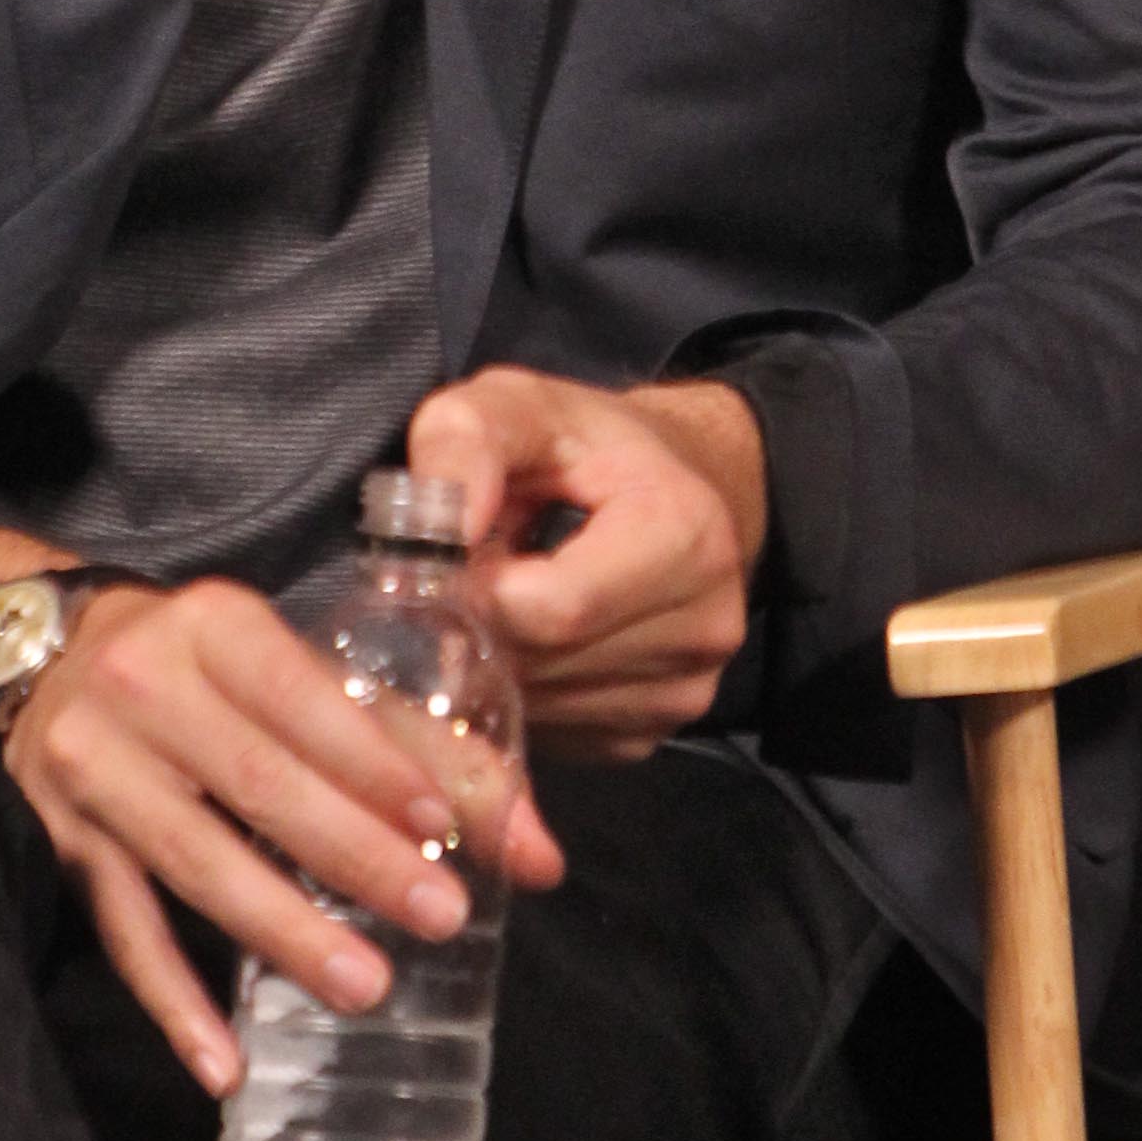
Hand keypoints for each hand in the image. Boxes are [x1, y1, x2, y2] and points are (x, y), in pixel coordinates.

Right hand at [3, 578, 563, 1093]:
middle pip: (258, 785)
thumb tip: (535, 851)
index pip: (304, 699)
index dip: (374, 764)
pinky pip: (122, 932)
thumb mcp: (289, 664)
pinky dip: (173, 1003)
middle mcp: (145, 686)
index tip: (442, 829)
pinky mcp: (60, 839)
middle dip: (353, 856)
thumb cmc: (202, 664)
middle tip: (435, 918)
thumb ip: (414, 744)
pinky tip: (227, 1064)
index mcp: (215, 626)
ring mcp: (92, 767)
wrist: (33, 651)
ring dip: (282, 931)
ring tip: (363, 988)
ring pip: (195, 861)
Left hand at [403, 368, 763, 760]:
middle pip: (541, 663)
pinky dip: (514, 693)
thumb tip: (438, 535)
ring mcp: (682, 694)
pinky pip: (549, 734)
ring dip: (490, 661)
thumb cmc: (584, 444)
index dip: (477, 587)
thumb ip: (467, 441)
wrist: (671, 488)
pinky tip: (523, 640)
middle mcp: (703, 629)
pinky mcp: (648, 736)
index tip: (451, 555)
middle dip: (476, 625)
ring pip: (537, 708)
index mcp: (685, 536)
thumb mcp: (517, 404)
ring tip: (502, 598)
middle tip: (465, 575)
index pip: (552, 608)